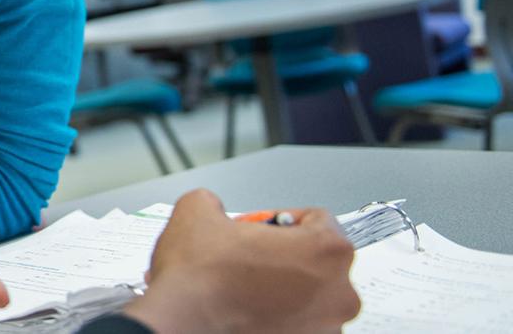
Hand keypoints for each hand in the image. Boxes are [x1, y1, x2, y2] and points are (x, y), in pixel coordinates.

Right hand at [124, 189, 360, 333]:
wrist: (182, 321)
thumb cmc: (199, 278)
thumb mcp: (197, 209)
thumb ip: (218, 201)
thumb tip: (214, 209)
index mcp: (327, 250)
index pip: (319, 219)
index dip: (282, 219)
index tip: (263, 229)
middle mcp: (340, 292)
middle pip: (320, 259)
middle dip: (288, 255)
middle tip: (252, 256)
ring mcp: (327, 326)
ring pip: (312, 294)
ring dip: (285, 287)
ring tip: (247, 284)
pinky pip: (300, 322)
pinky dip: (280, 315)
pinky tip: (249, 308)